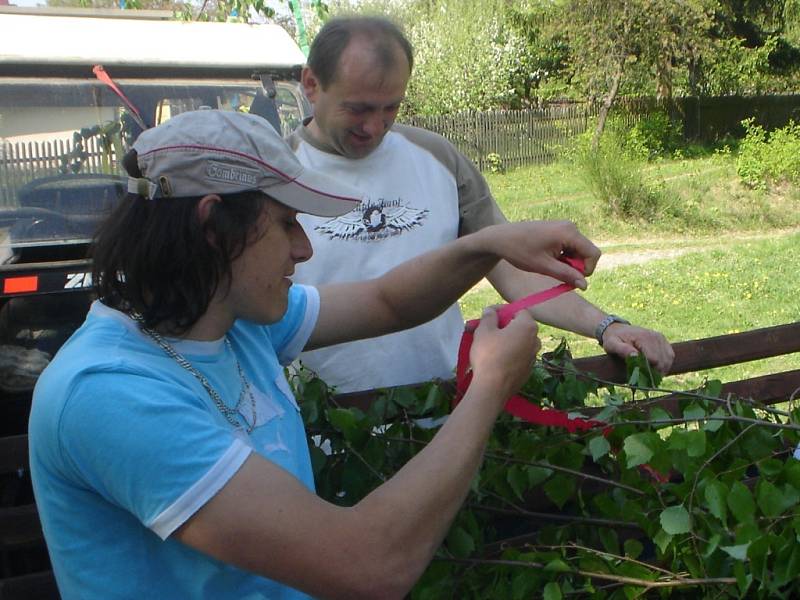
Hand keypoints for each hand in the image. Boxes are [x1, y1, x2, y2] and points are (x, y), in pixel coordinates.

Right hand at [470, 308, 539, 401]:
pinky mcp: (527, 371)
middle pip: (517, 327)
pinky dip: (506, 352)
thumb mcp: (484, 330)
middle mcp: (535, 340)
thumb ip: (489, 317)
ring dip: (501, 339)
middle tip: (480, 328)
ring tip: (482, 342)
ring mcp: (533, 357)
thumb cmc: (488, 354)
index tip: (487, 314)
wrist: (492, 387)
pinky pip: (516, 355)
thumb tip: (491, 311)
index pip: (518, 310)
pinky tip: (491, 357)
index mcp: (528, 327)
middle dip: (499, 325)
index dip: (501, 310)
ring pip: (516, 342)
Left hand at [484, 221, 600, 289]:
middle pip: (587, 252)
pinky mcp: (558, 229)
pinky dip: (563, 256)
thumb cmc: (519, 251)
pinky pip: (570, 246)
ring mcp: (564, 227)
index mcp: (569, 232)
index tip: (571, 279)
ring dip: (569, 263)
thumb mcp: (544, 267)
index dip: (587, 270)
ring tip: (549, 266)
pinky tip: (548, 259)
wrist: (500, 238)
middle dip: (576, 266)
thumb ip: (566, 275)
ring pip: (578, 251)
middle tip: (557, 273)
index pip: (593, 254)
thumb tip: (585, 286)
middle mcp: (570, 226)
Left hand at [601, 323, 673, 372]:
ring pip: (668, 359)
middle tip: (646, 378)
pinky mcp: (662, 340)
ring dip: (662, 369)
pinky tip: (656, 367)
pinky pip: (670, 355)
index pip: (655, 360)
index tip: (641, 376)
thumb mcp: (612, 344)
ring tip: (650, 374)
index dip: (650, 371)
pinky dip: (665, 363)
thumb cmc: (613, 338)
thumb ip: (623, 350)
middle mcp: (655, 337)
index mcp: (643, 338)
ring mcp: (660, 338)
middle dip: (656, 372)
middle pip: (663, 361)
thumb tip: (635, 355)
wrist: (616, 328)